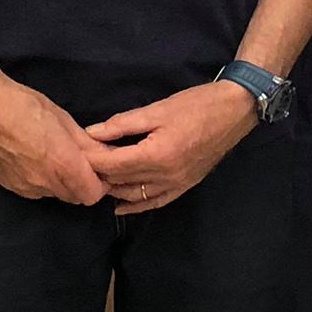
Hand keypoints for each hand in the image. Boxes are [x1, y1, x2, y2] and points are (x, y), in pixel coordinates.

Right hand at [0, 72, 107, 205]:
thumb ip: (87, 144)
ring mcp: (24, 187)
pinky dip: (43, 181)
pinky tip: (36, 160)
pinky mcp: (8, 186)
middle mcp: (43, 182)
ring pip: (54, 194)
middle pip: (75, 197)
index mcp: (61, 164)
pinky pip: (35, 191)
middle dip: (84, 183)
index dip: (101, 183)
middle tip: (82, 161)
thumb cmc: (26, 106)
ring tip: (56, 157)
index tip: (101, 168)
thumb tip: (107, 156)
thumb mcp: (64, 121)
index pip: (92, 195)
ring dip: (62, 183)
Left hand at [82, 81, 256, 215]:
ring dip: (114, 188)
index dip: (91, 159)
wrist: (235, 111)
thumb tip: (90, 133)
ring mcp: (176, 184)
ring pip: (134, 195)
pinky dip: (136, 205)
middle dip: (99, 173)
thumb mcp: (158, 109)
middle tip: (82, 164)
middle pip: (120, 181)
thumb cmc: (197, 105)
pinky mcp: (185, 185)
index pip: (112, 164)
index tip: (76, 152)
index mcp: (156, 154)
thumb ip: (122, 124)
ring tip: (97, 179)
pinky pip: (155, 202)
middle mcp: (165, 175)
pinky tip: (121, 205)